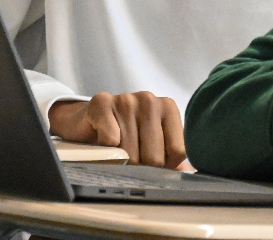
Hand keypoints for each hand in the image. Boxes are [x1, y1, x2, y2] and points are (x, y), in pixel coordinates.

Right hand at [48, 92, 184, 168]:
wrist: (84, 122)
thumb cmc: (122, 135)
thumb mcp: (151, 145)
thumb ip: (172, 159)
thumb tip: (188, 174)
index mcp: (168, 107)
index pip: (178, 152)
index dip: (164, 166)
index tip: (150, 162)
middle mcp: (149, 99)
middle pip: (155, 157)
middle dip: (140, 167)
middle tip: (129, 159)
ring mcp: (125, 99)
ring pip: (131, 152)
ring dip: (120, 161)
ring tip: (115, 152)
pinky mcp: (102, 102)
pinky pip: (111, 140)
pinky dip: (105, 150)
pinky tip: (103, 142)